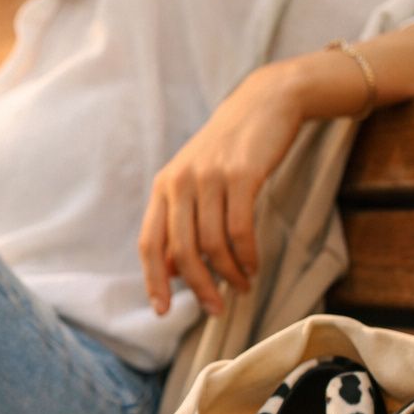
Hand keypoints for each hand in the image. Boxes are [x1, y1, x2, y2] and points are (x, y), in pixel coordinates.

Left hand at [138, 64, 307, 316]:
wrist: (264, 103)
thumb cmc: (229, 150)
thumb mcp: (195, 181)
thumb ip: (180, 222)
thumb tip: (170, 270)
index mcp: (163, 186)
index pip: (149, 243)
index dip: (154, 280)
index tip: (162, 310)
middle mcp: (180, 182)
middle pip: (181, 250)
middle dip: (198, 286)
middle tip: (214, 309)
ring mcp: (209, 178)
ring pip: (212, 244)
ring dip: (228, 274)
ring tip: (241, 286)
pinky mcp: (241, 176)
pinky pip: (240, 230)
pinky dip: (247, 255)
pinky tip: (253, 266)